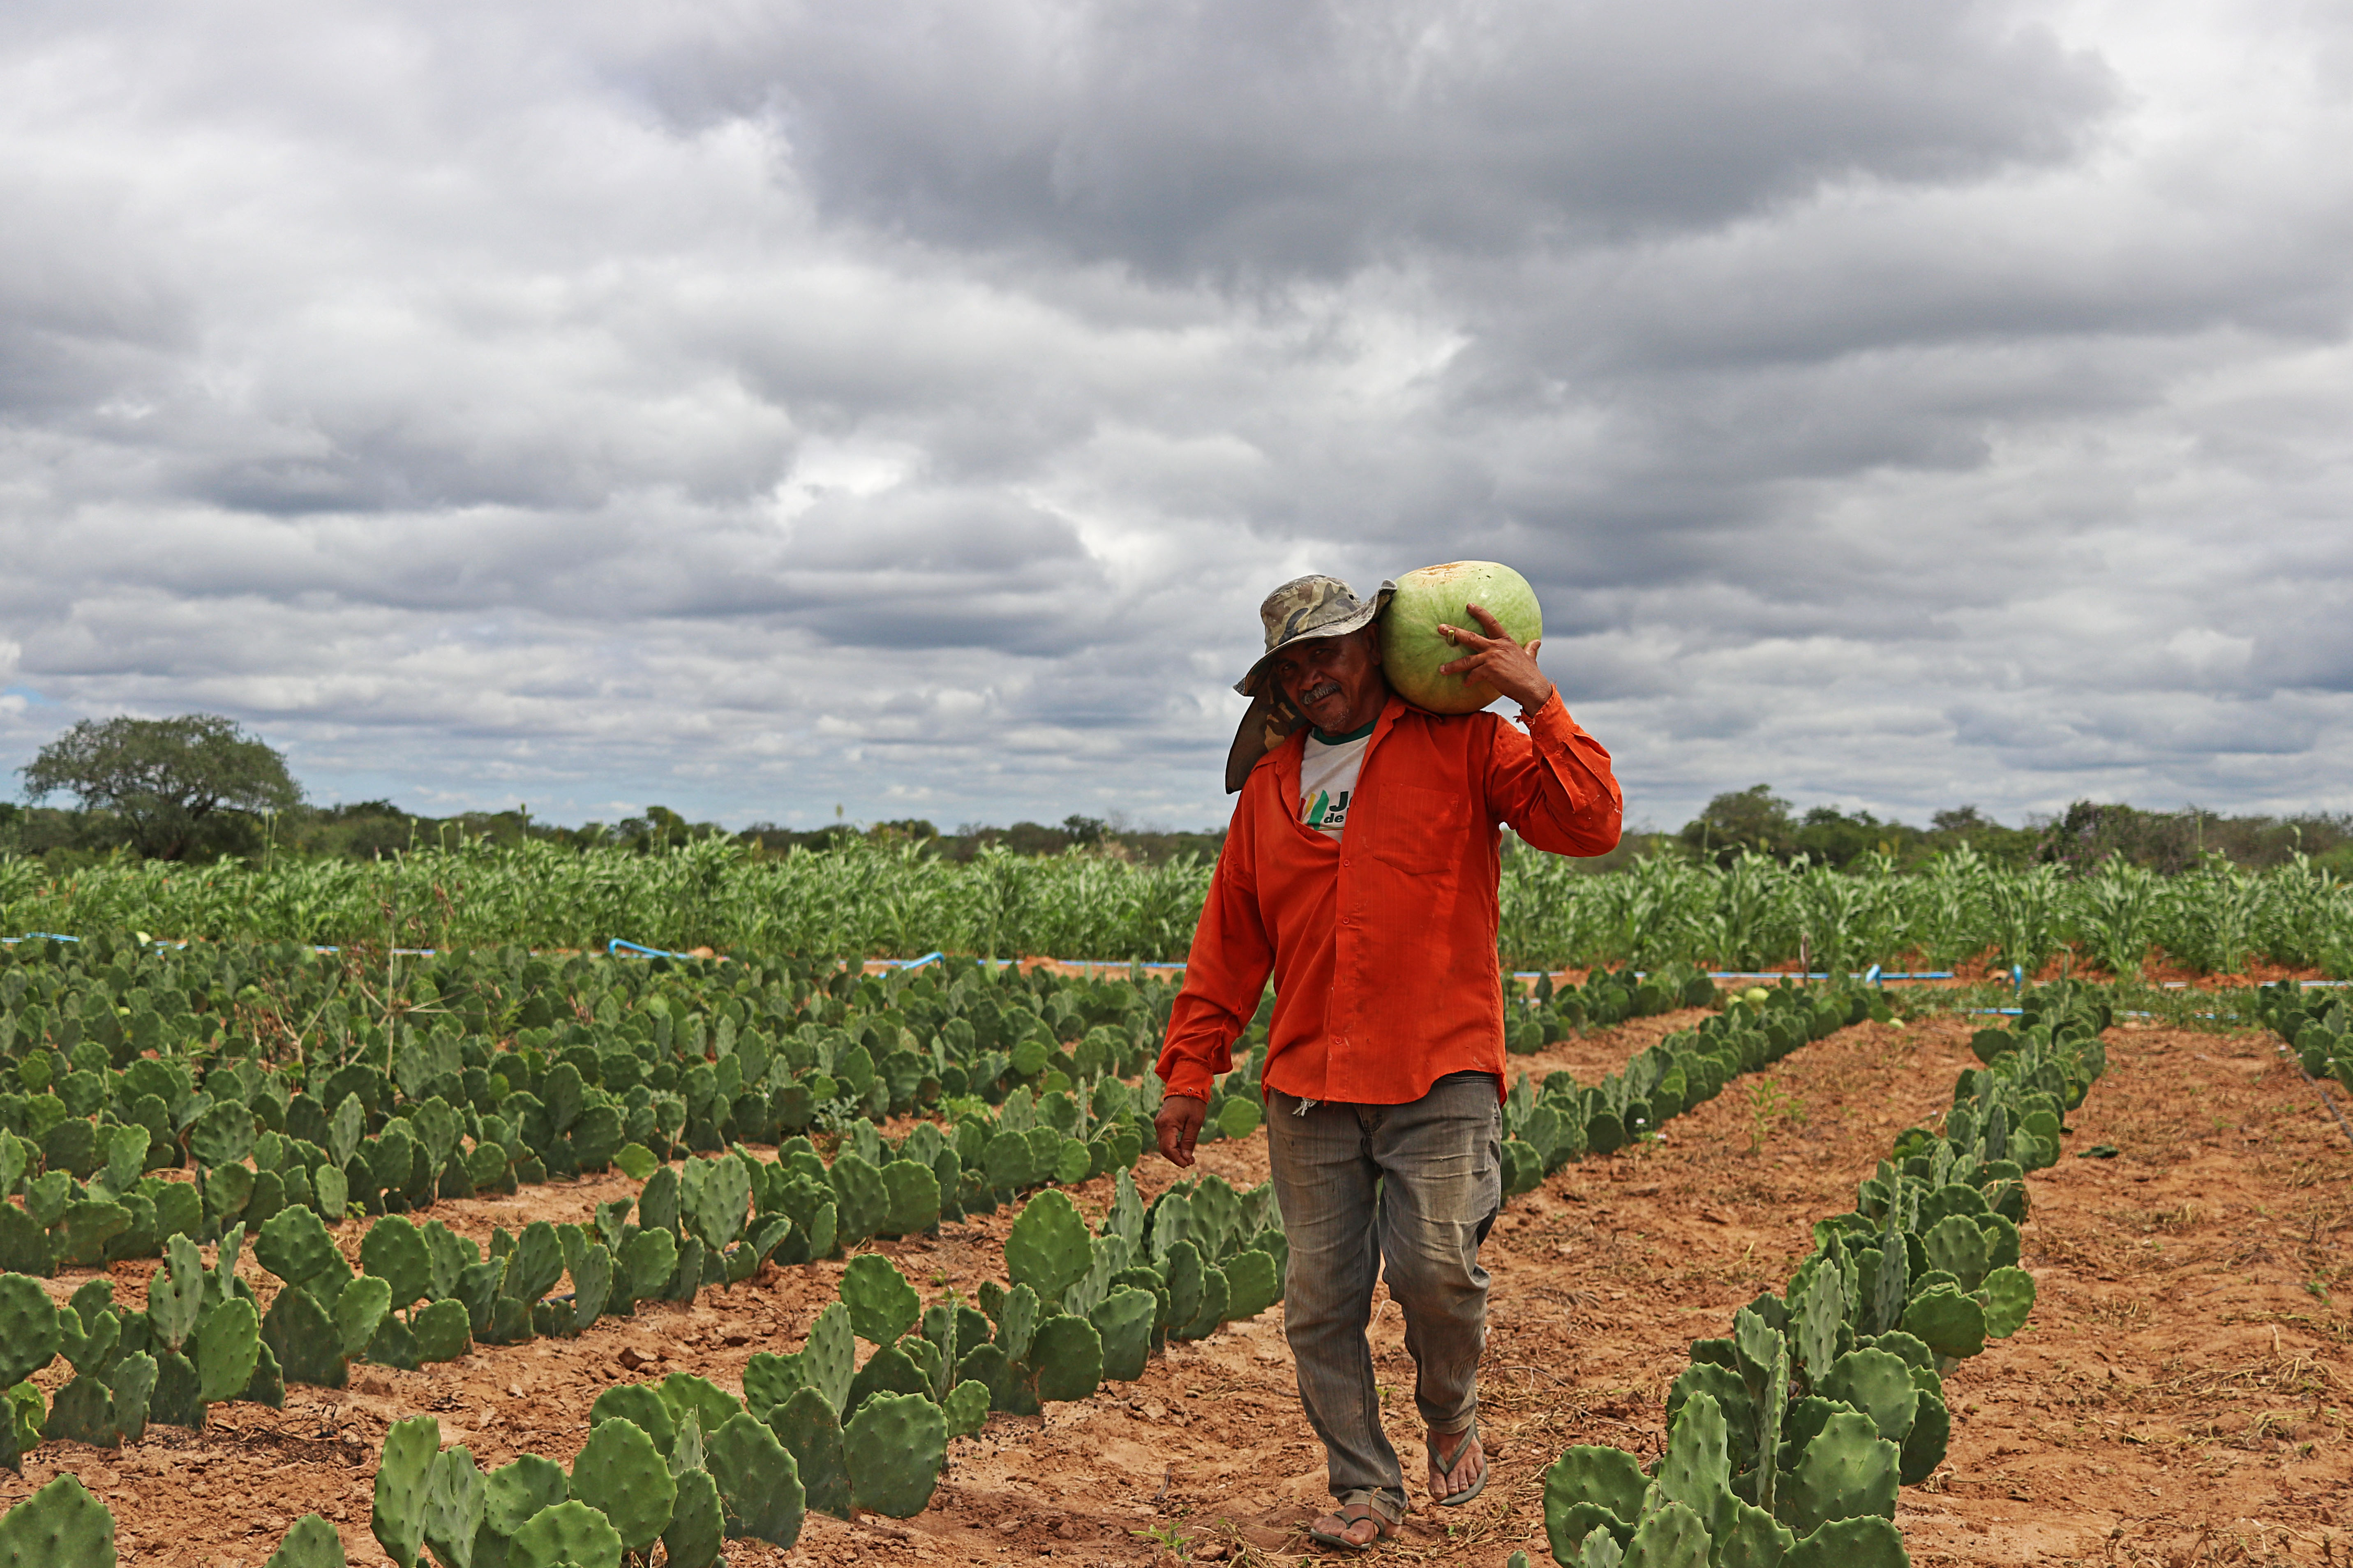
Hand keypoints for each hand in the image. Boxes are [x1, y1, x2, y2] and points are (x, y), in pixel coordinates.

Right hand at [1154, 1094, 1206, 1167]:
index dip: (1177, 1159)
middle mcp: (1159, 1125)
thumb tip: (1186, 1157)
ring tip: (1189, 1157)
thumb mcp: (1195, 1122)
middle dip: (1177, 1158)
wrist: (1186, 1084)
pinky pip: (1165, 1138)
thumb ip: (1189, 1140)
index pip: (1168, 1149)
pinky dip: (1173, 1145)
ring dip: (1175, 1152)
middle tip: (1191, 1162)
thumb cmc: (1193, 1102)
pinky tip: (1184, 1148)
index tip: (1188, 1164)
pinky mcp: (1162, 1122)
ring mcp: (1159, 1123)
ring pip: (1164, 1145)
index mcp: (1167, 1124)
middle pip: (1164, 1149)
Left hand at [1435, 602, 1552, 710]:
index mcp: (1506, 642)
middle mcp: (1497, 647)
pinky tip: (1466, 684)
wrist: (1533, 688)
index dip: (1480, 612)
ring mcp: (1492, 658)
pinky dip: (1469, 680)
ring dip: (1452, 665)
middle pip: (1471, 637)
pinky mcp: (1489, 671)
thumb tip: (1537, 641)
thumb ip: (1530, 648)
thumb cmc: (1531, 674)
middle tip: (1439, 628)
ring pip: (1467, 660)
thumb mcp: (1530, 657)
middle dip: (1454, 632)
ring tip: (1441, 669)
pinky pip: (1473, 675)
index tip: (1469, 605)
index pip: (1491, 622)